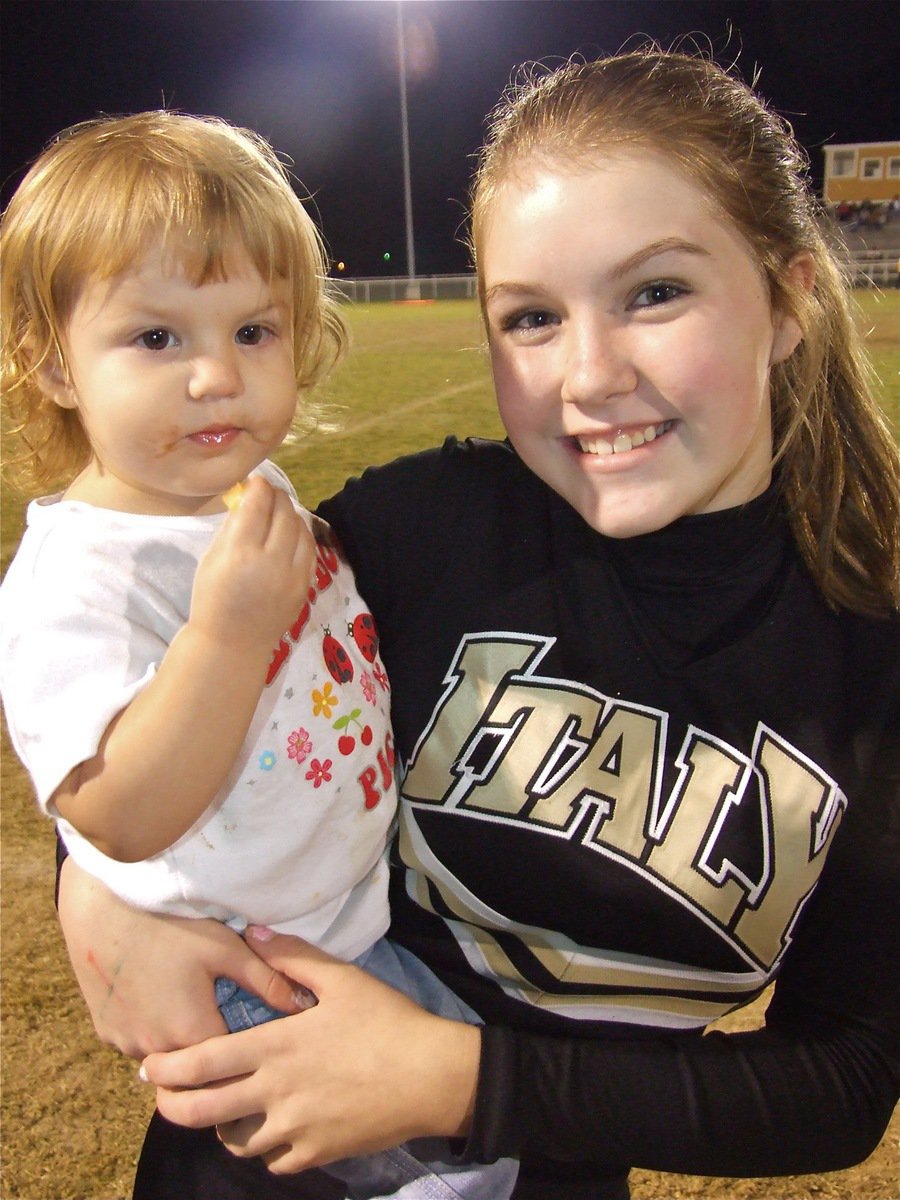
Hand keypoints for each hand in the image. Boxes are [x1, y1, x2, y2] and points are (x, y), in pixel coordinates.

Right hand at [57, 859, 304, 1057]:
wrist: (103, 908)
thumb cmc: (172, 925)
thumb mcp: (226, 948)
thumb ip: (267, 980)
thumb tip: (305, 1004)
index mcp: (192, 1035)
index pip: (231, 1063)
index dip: (247, 1047)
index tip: (255, 1026)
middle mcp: (155, 1051)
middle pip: (196, 1067)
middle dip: (214, 1049)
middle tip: (222, 1011)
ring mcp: (125, 1045)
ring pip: (165, 1057)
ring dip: (180, 1041)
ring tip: (191, 1002)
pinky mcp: (105, 1034)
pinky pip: (137, 1044)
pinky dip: (152, 1031)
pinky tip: (161, 998)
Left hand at [141, 931, 481, 1174]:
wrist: (431, 1076)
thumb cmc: (387, 1021)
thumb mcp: (342, 978)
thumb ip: (292, 958)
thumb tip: (252, 931)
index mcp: (277, 1047)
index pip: (203, 1062)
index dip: (168, 1068)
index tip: (149, 1067)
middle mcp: (276, 1092)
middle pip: (203, 1113)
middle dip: (174, 1108)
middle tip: (165, 1099)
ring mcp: (295, 1129)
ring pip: (236, 1143)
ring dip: (224, 1128)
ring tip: (225, 1113)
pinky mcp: (317, 1153)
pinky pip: (274, 1161)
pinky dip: (266, 1148)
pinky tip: (274, 1130)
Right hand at [191, 477, 314, 656]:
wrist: (233, 643)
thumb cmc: (213, 599)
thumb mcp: (211, 559)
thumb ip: (232, 527)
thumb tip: (248, 498)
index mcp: (241, 553)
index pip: (258, 504)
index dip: (259, 486)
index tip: (256, 481)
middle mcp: (271, 561)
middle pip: (284, 512)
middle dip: (276, 496)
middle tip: (268, 493)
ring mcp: (293, 575)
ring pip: (301, 527)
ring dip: (291, 513)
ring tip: (279, 511)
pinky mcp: (306, 585)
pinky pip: (310, 548)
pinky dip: (302, 534)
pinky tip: (291, 532)